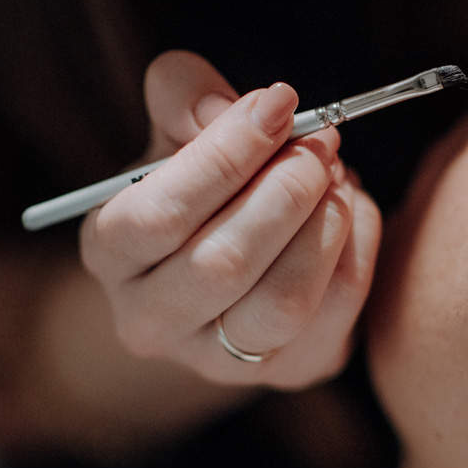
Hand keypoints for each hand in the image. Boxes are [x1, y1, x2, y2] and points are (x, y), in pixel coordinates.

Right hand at [80, 51, 380, 388]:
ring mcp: (218, 360)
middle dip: (285, 192)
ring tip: (336, 175)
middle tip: (321, 143)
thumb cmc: (200, 185)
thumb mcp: (176, 129)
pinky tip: (350, 209)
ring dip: (325, 224)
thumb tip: (230, 109)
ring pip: (283, 303)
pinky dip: (357, 246)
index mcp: (110, 253)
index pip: (157, 215)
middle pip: (222, 266)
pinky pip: (337, 312)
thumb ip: (184, 95)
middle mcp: (151, 320)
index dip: (225, 156)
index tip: (280, 103)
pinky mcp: (288, 372)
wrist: (232, 262)